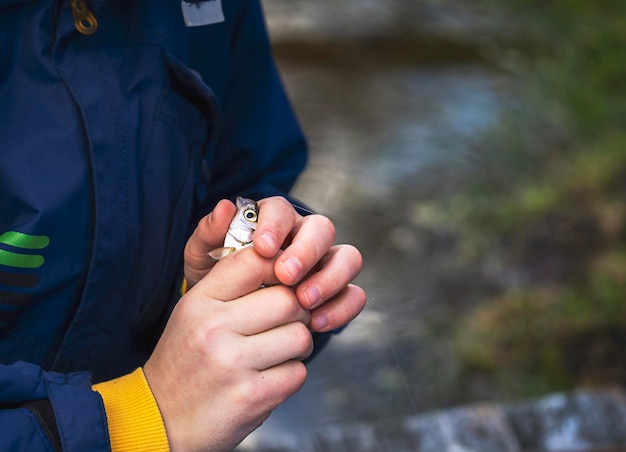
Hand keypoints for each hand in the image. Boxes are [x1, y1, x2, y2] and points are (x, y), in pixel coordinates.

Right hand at [144, 248, 312, 450]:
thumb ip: (230, 284)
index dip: (280, 267)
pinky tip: (271, 376)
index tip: (284, 281)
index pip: (254, 261)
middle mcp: (214, 329)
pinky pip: (298, 372)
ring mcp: (232, 364)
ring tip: (280, 350)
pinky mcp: (251, 396)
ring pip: (300, 336)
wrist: (160, 420)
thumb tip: (280, 258)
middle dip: (299, 310)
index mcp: (200, 302)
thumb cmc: (185, 361)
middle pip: (288, 300)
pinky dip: (292, 374)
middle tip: (289, 321)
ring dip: (299, 344)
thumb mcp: (194, 312)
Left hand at [184, 196, 365, 331]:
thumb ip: (208, 234)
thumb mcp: (203, 259)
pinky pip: (354, 295)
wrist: (227, 321)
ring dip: (331, 278)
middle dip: (307, 251)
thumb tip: (225, 206)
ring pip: (348, 258)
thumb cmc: (216, 282)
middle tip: (287, 276)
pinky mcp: (337, 293)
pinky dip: (341, 308)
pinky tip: (316, 323)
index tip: (263, 248)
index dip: (276, 225)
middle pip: (322, 228)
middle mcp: (304, 238)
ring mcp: (325, 265)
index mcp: (272, 222)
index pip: (282, 210)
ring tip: (305, 302)